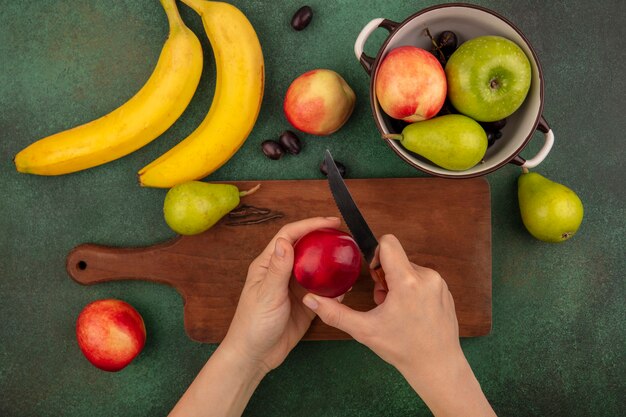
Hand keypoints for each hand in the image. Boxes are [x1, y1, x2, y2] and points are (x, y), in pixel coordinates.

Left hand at [220, 216, 341, 374]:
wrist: (256, 356)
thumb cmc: (253, 324)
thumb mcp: (267, 295)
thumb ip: (277, 270)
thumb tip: (284, 242)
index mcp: (268, 265)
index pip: (290, 236)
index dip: (310, 225)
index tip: (331, 222)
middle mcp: (283, 272)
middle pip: (306, 248)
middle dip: (324, 239)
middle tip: (344, 237)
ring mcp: (295, 288)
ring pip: (316, 269)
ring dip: (331, 263)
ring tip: (349, 257)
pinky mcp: (306, 304)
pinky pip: (323, 291)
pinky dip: (335, 287)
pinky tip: (346, 285)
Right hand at [302, 235, 495, 416]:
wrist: (437, 366)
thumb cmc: (403, 349)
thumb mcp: (364, 330)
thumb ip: (334, 313)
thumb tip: (310, 299)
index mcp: (407, 281)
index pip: (388, 243)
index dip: (375, 254)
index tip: (373, 275)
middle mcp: (427, 277)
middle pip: (397, 258)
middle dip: (385, 275)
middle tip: (382, 301)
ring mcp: (439, 283)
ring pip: (409, 268)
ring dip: (398, 283)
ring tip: (396, 309)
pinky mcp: (445, 291)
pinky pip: (423, 279)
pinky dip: (413, 289)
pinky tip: (410, 312)